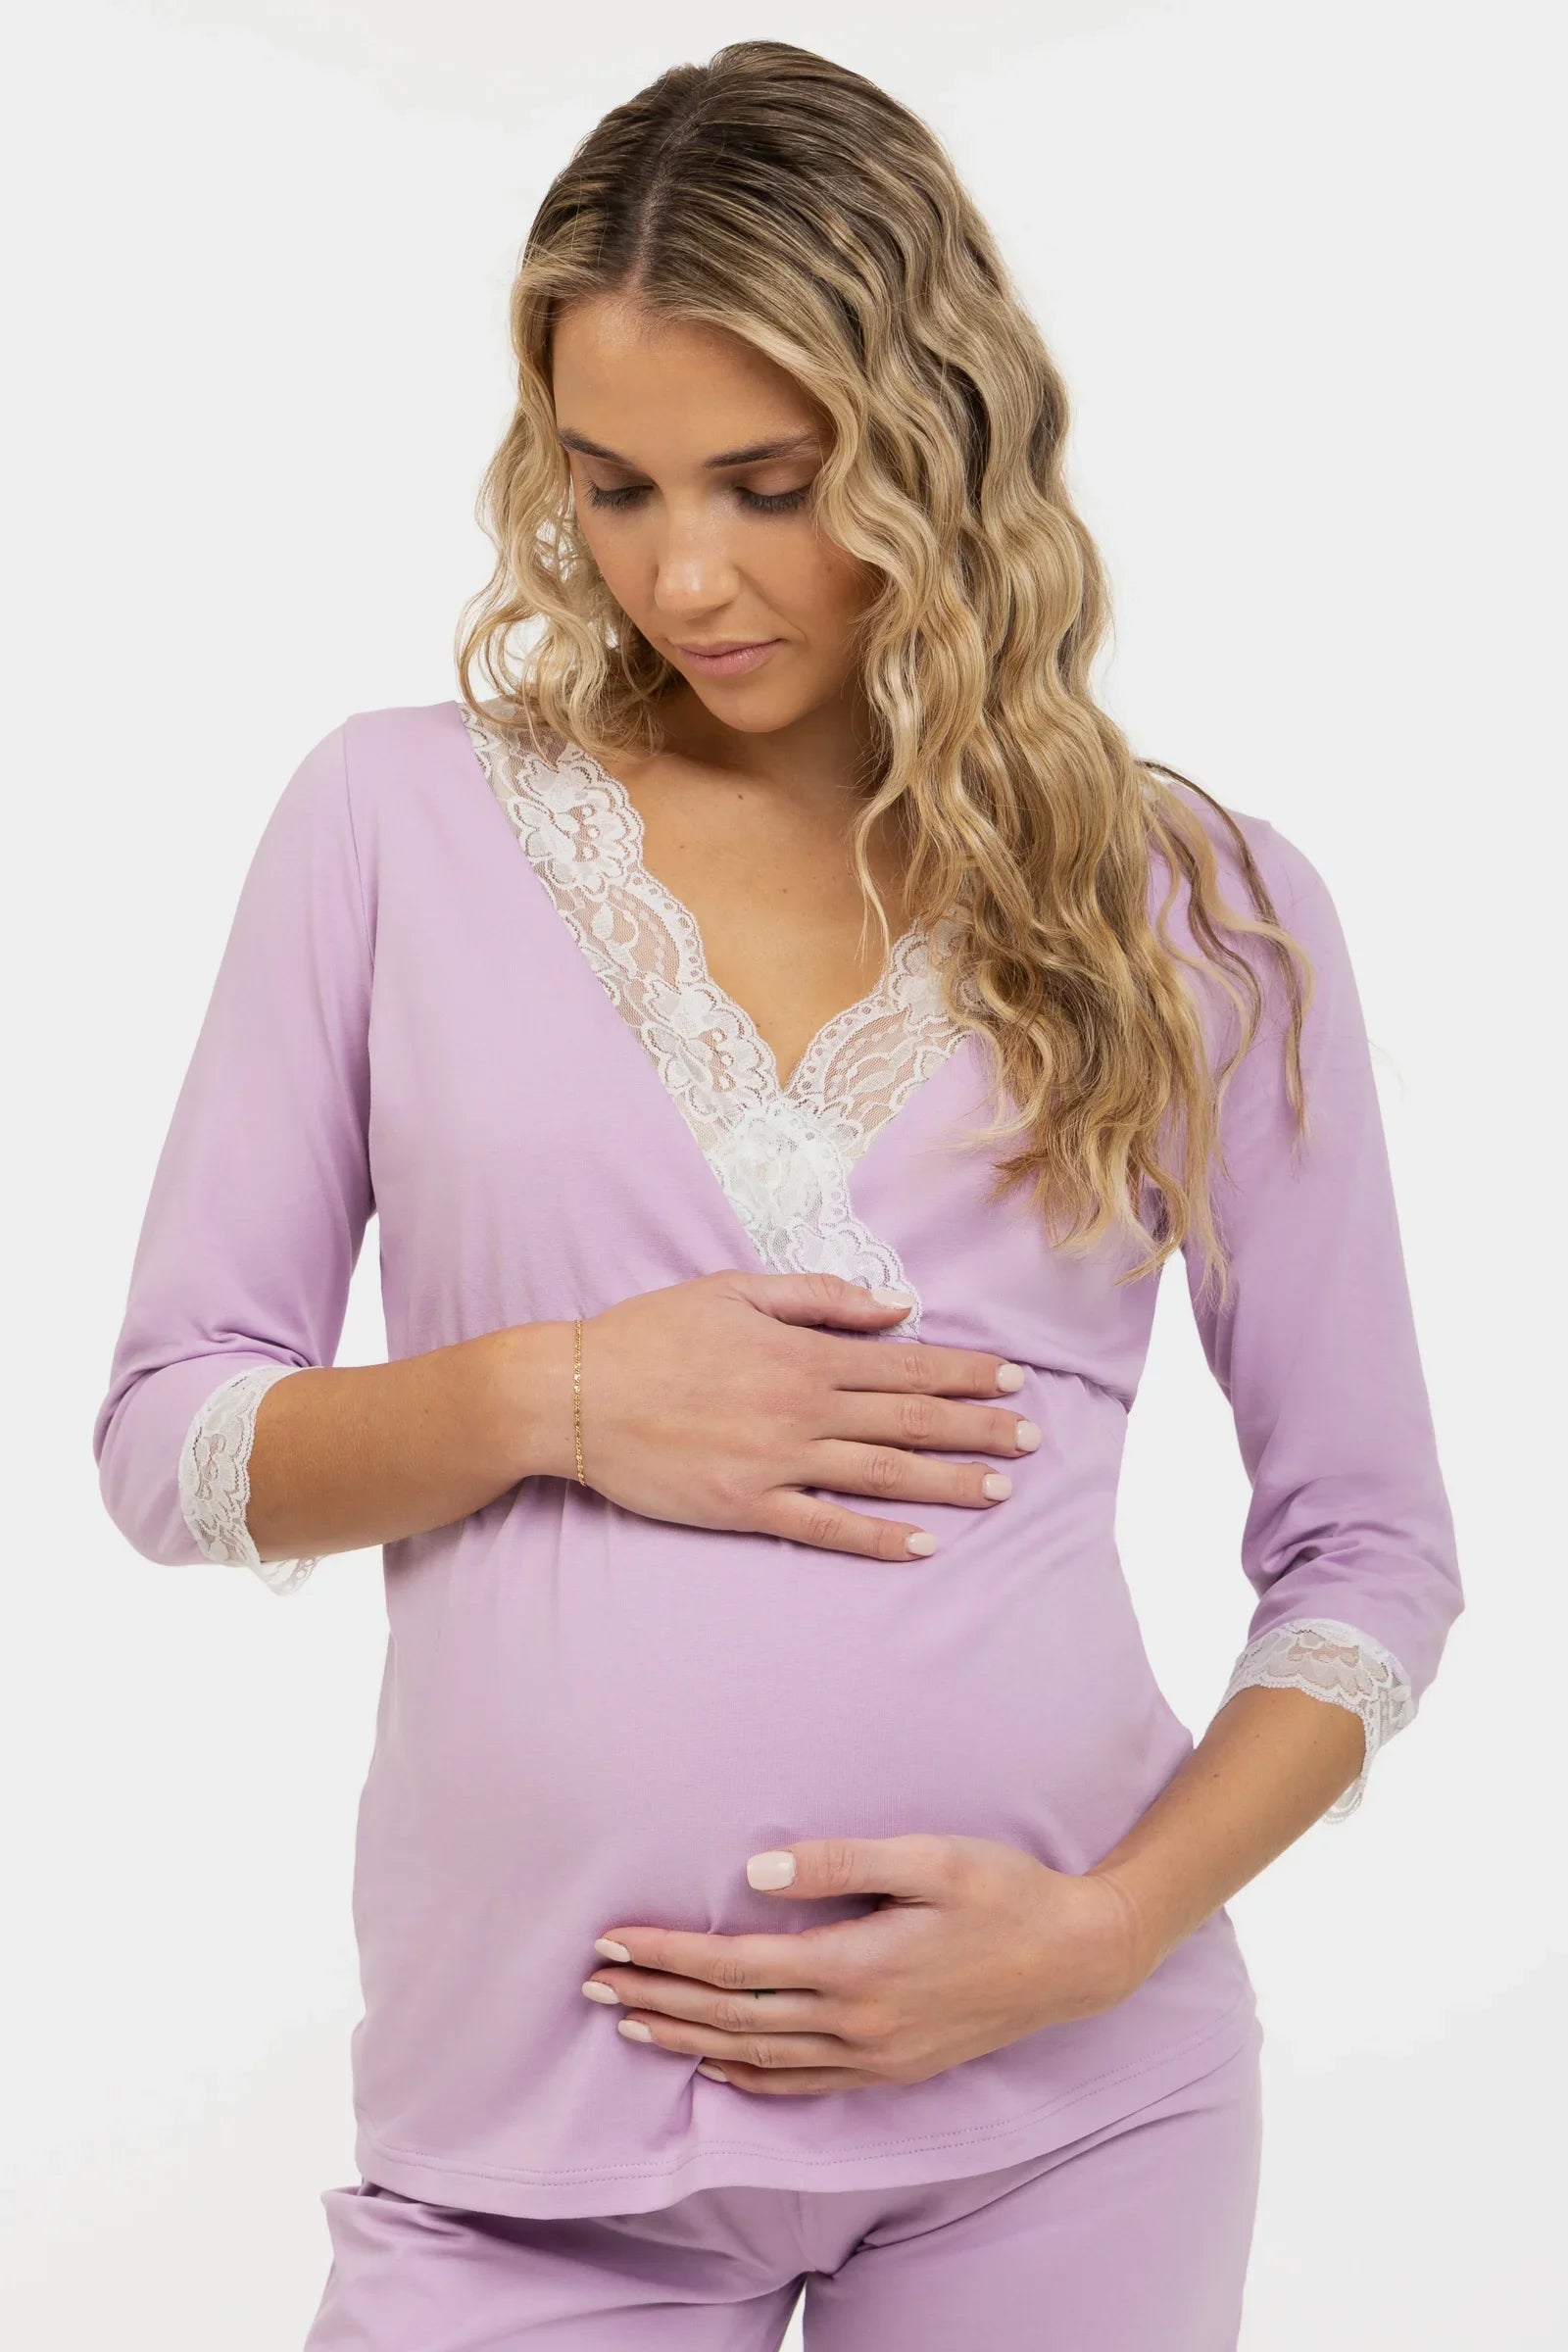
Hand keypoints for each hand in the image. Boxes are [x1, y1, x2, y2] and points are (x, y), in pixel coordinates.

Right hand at [519, 1270, 1040, 1561]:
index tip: (1012, 1378)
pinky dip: (878, 1537)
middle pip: (909, 1418)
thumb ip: (820, 1298)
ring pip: (882, 1472)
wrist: (573, 1393)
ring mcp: (776, 1460)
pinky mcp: (747, 1506)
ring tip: (1000, 1489)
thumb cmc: (649, 1334)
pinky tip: (923, 1546)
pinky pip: (825, 1525)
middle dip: (977, 1426)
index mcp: (801, 1352)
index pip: (905, 1361)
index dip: (965, 1371)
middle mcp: (801, 1407)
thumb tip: (896, 1306)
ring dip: (947, 1481)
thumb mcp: (735, 1290)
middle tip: (1032, 1437)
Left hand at [580, 1833, 1150, 2094]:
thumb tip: (753, 1871)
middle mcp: (856, 2024)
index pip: (733, 1967)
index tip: (613, 1939)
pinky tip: (718, 2066)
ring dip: (686, 2040)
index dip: (667, 1954)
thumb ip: (836, 1863)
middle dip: (656, 1998)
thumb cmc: (1004, 1891)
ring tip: (630, 2023)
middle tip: (592, 1982)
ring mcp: (874, 2056)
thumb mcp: (927, 1857)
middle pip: (730, 2017)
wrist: (1077, 1957)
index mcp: (856, 1967)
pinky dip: (749, 2077)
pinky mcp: (892, 2069)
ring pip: (757, 2057)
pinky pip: (802, 2084)